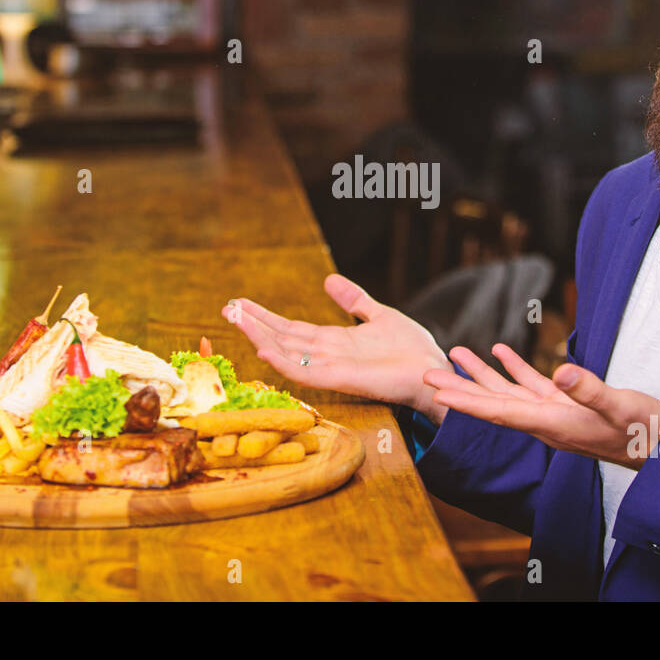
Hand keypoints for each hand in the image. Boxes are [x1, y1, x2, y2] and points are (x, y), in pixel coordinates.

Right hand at [222, 273, 452, 420]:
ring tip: (235, 320)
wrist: (433, 371)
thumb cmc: (411, 351)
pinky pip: (304, 372)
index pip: (290, 327)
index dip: (265, 316)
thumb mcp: (378, 315)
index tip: (240, 303)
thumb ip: (354, 300)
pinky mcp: (340, 379)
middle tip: (225, 308)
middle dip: (253, 324)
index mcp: (333, 341)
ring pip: (285, 353)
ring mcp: (330, 368)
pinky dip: (282, 362)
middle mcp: (326, 355)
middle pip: (281, 338)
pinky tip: (263, 348)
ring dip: (259, 337)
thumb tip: (329, 279)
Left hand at [422, 343, 659, 469]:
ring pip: (508, 393)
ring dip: (482, 374)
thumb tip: (562, 371)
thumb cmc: (648, 432)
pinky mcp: (569, 406)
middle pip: (493, 404)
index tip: (436, 391)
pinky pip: (533, 386)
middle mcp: (547, 422)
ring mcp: (556, 415)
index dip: (466, 401)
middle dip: (460, 388)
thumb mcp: (623, 407)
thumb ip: (593, 390)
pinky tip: (502, 351)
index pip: (499, 411)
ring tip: (456, 352)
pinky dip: (516, 368)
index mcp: (554, 424)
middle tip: (426, 374)